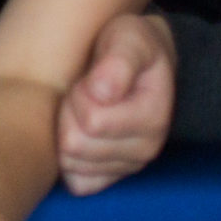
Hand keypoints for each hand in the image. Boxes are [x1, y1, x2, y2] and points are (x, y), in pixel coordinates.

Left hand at [58, 13, 175, 195]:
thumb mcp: (130, 38)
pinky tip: (75, 132)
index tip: (90, 79)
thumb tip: (103, 92)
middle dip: (69, 113)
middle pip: (76, 144)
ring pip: (71, 162)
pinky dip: (66, 159)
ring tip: (80, 108)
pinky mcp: (108, 177)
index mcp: (154, 118)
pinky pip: (76, 182)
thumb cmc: (128, 46)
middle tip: (82, 92)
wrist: (133, 61)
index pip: (93, 121)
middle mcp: (146, 149)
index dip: (81, 94)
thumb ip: (119, 60)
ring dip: (66, 131)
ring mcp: (126, 167)